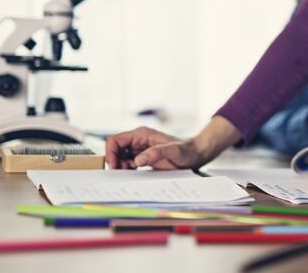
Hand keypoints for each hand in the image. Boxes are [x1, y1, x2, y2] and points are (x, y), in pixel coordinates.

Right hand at [104, 116, 242, 169]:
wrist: (196, 154)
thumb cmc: (187, 151)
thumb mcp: (174, 151)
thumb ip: (156, 153)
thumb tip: (137, 160)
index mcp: (142, 134)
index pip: (115, 139)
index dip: (110, 152)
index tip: (114, 167)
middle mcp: (138, 140)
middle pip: (115, 148)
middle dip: (114, 161)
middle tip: (122, 174)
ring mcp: (140, 148)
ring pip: (119, 156)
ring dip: (120, 166)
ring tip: (131, 174)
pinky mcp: (143, 156)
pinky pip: (127, 162)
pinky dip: (127, 169)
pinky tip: (135, 174)